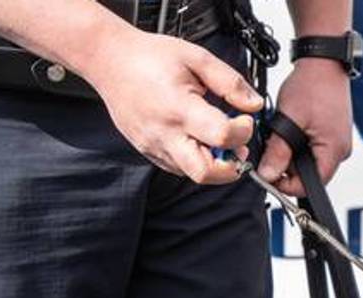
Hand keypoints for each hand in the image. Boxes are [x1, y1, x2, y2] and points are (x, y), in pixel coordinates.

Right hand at [83, 27, 263, 183]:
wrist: (108, 61)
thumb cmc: (149, 57)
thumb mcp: (197, 58)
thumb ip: (230, 83)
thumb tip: (254, 105)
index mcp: (178, 108)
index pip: (221, 136)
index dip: (243, 131)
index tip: (246, 119)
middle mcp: (164, 133)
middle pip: (206, 173)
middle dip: (231, 167)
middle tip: (238, 147)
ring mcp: (154, 146)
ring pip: (192, 175)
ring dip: (214, 164)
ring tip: (220, 140)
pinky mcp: (148, 151)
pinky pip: (178, 168)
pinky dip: (196, 160)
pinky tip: (199, 139)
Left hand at [256, 58, 353, 195]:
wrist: (323, 61)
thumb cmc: (312, 84)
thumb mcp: (287, 121)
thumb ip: (278, 152)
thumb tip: (268, 174)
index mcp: (334, 151)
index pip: (310, 186)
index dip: (286, 184)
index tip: (267, 174)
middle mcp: (340, 150)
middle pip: (309, 175)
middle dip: (287, 166)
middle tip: (272, 147)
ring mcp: (338, 142)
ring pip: (309, 161)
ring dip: (292, 152)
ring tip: (284, 130)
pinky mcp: (333, 134)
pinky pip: (314, 148)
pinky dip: (299, 142)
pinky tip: (293, 126)